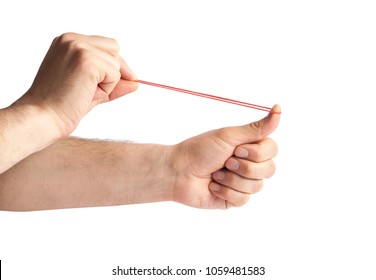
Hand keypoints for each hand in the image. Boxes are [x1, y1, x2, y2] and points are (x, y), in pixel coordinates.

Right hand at [18, 32, 137, 135]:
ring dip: (108, 83)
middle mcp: (71, 39)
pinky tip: (86, 94)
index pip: (106, 46)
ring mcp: (79, 48)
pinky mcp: (87, 60)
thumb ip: (112, 83)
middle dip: (113, 71)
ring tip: (84, 93)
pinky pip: (115, 74)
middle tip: (92, 91)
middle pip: (115, 49)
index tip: (105, 84)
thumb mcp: (91, 90)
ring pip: (116, 63)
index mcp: (67, 42)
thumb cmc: (61, 107)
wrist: (43, 118)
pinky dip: (106, 89)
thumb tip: (136, 82)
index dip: (112, 66)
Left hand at [170, 105, 280, 208]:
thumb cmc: (200, 150)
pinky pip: (244, 200)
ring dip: (232, 179)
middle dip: (244, 167)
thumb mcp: (229, 136)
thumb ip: (257, 127)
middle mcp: (249, 164)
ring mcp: (242, 182)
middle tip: (225, 162)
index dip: (257, 152)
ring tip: (216, 174)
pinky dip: (226, 191)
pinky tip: (213, 186)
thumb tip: (279, 108)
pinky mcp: (234, 199)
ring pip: (257, 186)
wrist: (178, 172)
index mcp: (249, 146)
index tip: (236, 149)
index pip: (273, 150)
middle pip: (269, 170)